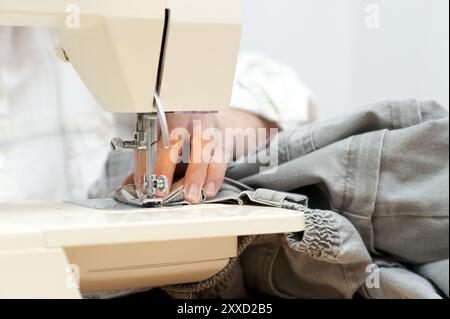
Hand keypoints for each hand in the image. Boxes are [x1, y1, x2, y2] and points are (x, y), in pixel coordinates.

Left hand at [124, 109, 277, 203]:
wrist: (218, 118)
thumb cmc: (188, 130)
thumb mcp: (167, 138)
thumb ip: (150, 161)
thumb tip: (130, 184)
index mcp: (169, 116)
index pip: (154, 139)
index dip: (147, 162)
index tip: (144, 183)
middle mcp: (189, 119)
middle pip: (176, 139)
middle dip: (168, 166)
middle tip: (163, 189)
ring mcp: (209, 129)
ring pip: (203, 151)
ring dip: (196, 175)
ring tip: (191, 195)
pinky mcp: (224, 142)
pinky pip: (221, 160)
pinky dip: (215, 177)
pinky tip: (209, 190)